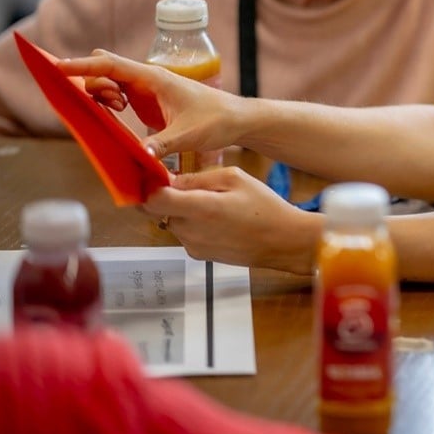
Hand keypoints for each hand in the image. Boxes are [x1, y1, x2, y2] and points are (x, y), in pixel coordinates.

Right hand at [57, 50, 243, 159]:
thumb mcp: (188, 135)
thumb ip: (162, 144)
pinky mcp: (148, 102)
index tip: (58, 67)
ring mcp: (147, 90)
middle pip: (105, 69)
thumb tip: (139, 156)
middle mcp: (148, 80)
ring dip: (102, 93)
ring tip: (117, 110)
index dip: (83, 66)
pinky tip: (116, 114)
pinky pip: (118, 95)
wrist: (238, 120)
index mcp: (155, 78)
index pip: (111, 65)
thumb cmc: (218, 120)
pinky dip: (108, 101)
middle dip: (92, 81)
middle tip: (110, 105)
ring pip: (109, 81)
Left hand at [141, 166, 320, 273]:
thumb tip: (172, 180)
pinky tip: (218, 220)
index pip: (152, 200)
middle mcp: (190, 231)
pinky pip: (184, 234)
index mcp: (200, 208)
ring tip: (214, 205)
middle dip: (170, 197)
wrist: (283, 241)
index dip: (150, 187)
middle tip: (194, 188)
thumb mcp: (235, 178)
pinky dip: (193, 224)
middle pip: (159, 210)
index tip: (157, 178)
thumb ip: (199, 178)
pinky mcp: (198, 255)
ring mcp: (193, 245)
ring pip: (171, 221)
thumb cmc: (265, 208)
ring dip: (183, 211)